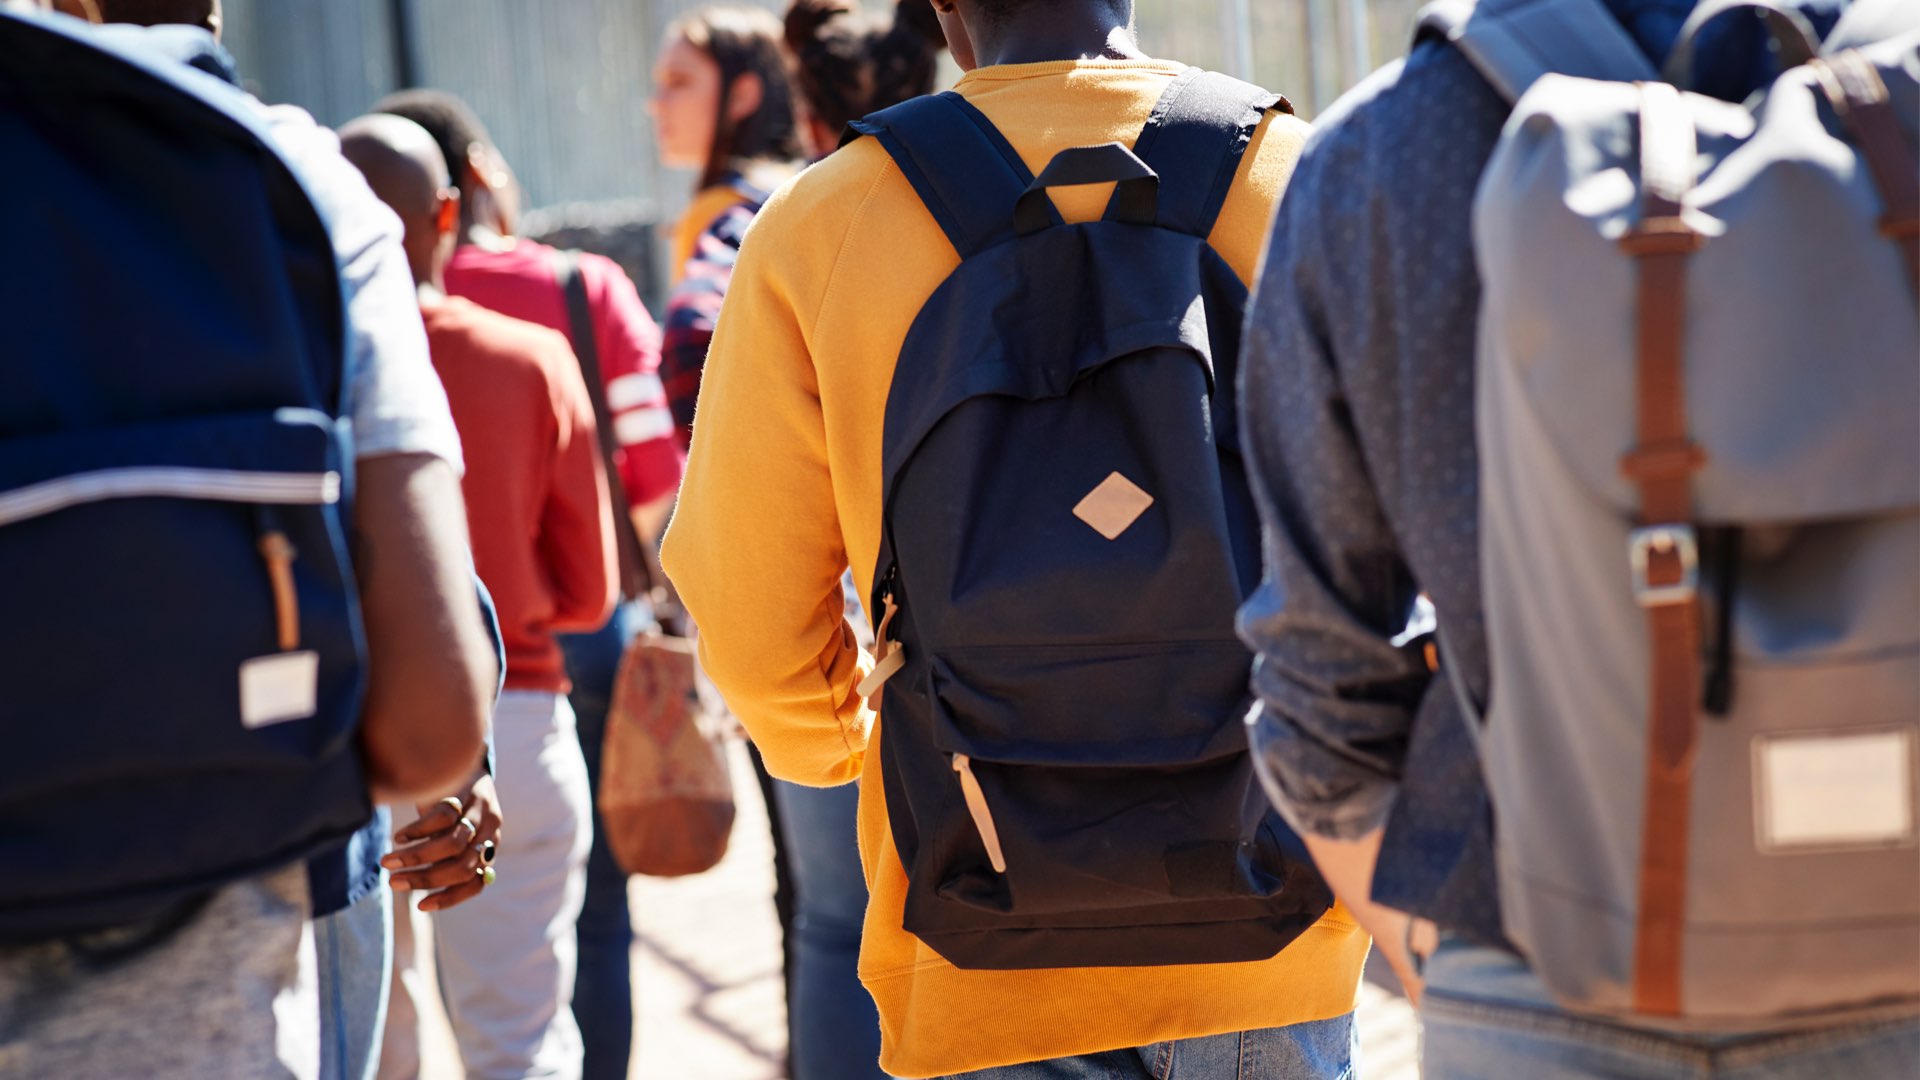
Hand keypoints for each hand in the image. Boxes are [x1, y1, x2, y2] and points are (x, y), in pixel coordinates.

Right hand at [383, 773, 502, 912]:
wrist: (464, 761)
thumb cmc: (453, 808)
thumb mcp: (452, 836)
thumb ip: (444, 858)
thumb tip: (412, 884)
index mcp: (488, 850)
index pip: (475, 884)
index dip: (449, 898)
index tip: (420, 905)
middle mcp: (490, 833)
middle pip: (461, 867)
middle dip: (424, 879)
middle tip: (393, 881)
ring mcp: (481, 811)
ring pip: (451, 845)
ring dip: (416, 856)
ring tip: (388, 860)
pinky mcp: (467, 792)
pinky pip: (442, 817)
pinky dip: (418, 830)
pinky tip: (400, 836)